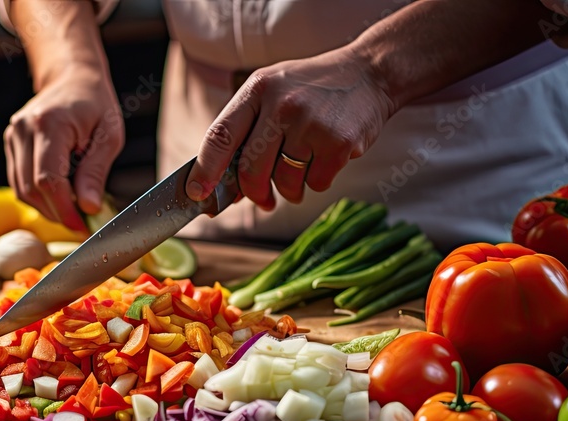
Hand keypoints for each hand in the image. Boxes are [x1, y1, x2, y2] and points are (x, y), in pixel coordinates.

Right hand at [4, 63, 124, 231]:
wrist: (72, 79)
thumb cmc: (95, 105)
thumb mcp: (109, 135)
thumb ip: (96, 172)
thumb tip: (89, 207)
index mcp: (49, 123)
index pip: (48, 179)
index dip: (64, 209)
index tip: (83, 227)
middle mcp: (23, 129)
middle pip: (32, 188)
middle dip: (58, 212)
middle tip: (82, 224)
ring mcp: (12, 136)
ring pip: (22, 190)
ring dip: (48, 208)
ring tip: (74, 210)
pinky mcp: (10, 145)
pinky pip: (20, 182)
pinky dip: (40, 197)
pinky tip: (60, 197)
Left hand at [184, 48, 394, 209]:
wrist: (369, 74)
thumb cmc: (312, 90)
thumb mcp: (273, 92)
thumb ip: (246, 130)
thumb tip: (221, 185)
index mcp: (258, 89)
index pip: (220, 136)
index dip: (205, 170)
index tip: (197, 193)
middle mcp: (281, 104)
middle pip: (251, 170)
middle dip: (253, 193)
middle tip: (262, 200)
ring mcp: (311, 123)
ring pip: (284, 182)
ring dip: (289, 190)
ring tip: (300, 171)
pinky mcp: (338, 143)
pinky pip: (315, 183)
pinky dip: (316, 181)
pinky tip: (324, 160)